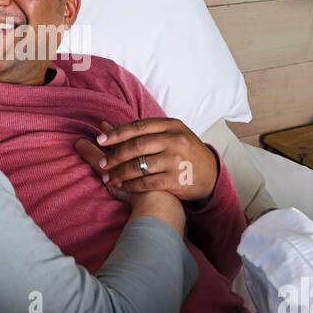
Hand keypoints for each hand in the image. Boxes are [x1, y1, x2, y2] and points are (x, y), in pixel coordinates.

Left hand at [76, 117, 217, 200]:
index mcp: (172, 126)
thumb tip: (107, 126)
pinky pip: (147, 182)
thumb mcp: (173, 134)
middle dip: (115, 155)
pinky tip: (123, 187)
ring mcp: (176, 160)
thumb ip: (146, 131)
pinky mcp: (176, 179)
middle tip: (102, 163)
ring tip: (108, 178)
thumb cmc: (186, 152)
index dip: (116, 133)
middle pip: (136, 146)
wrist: (211, 175)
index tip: (100, 140)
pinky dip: (132, 185)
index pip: (138, 127)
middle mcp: (175, 140)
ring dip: (120, 173)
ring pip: (139, 165)